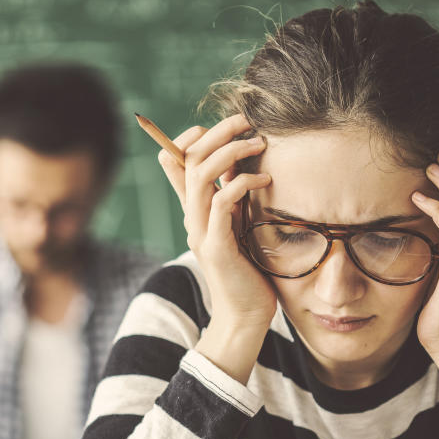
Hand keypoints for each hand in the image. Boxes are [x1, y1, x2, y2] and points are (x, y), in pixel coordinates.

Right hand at [156, 114, 275, 381]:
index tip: (221, 126)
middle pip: (187, 159)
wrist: (245, 318)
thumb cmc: (249, 272)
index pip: (173, 162)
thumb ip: (234, 200)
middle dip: (216, 132)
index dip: (188, 137)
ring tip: (259, 143)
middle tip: (246, 120)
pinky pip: (223, 203)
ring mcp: (200, 231)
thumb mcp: (239, 228)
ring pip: (200, 175)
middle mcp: (191, 217)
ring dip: (230, 152)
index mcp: (194, 210)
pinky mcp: (217, 247)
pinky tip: (265, 180)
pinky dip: (243, 184)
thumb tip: (240, 166)